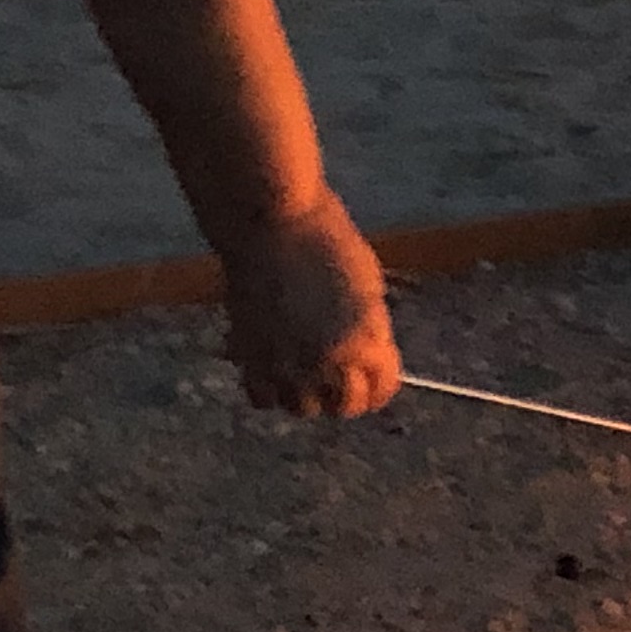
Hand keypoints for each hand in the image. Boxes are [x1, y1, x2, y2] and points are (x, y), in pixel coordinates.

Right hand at [219, 195, 400, 418]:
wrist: (273, 223)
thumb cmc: (329, 242)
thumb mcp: (369, 286)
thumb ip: (371, 328)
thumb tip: (369, 354)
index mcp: (365, 341)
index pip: (381, 391)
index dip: (380, 384)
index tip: (375, 377)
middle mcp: (327, 362)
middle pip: (344, 406)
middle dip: (349, 394)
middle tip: (344, 377)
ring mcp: (285, 363)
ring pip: (302, 408)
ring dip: (309, 395)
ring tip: (310, 373)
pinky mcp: (249, 356)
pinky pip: (262, 398)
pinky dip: (271, 390)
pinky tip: (277, 370)